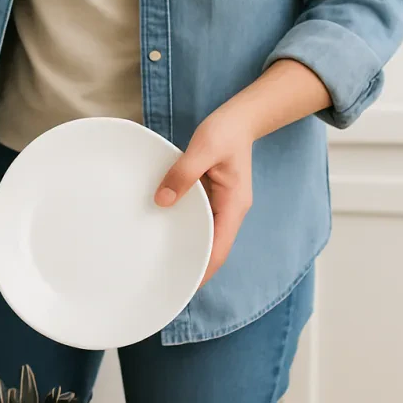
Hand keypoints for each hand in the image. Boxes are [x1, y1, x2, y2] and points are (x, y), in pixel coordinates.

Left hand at [154, 111, 255, 285]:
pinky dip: (186, 230)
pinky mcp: (212, 198)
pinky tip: (166, 233)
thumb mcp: (203, 148)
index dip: (205, 269)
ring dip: (189, 250)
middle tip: (166, 282)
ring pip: (206, 236)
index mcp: (234, 205)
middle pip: (214, 249)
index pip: (220, 248)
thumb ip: (183, 174)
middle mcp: (230, 210)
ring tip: (163, 266)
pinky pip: (199, 221)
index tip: (186, 285)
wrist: (240, 117)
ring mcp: (222, 205)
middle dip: (195, 267)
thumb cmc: (226, 131)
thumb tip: (163, 201)